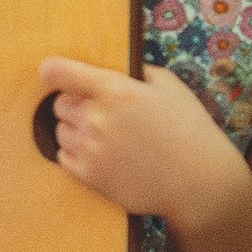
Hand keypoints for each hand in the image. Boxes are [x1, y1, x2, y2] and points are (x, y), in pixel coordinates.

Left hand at [36, 57, 248, 226]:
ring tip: (106, 136)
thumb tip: (110, 69)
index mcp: (116, 91)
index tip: (51, 71)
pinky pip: (64, 157)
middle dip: (76, 103)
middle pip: (59, 103)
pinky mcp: (89, 176)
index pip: (61, 73)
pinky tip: (104, 154)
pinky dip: (77, 153)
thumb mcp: (169, 86)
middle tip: (101, 111)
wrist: (200, 182)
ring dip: (76, 129)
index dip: (53, 69)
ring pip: (61, 130)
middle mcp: (97, 119)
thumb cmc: (190, 130)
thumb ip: (134, 73)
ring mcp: (90, 150)